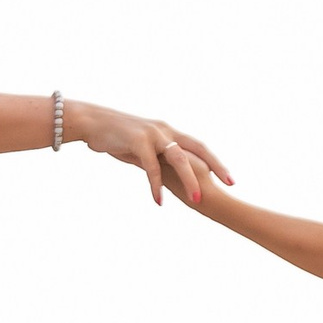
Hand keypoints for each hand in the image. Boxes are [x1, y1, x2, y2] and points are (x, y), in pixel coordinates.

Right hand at [69, 101, 231, 205]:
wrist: (92, 122)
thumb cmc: (116, 137)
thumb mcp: (141, 146)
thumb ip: (155, 156)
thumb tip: (163, 171)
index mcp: (169, 132)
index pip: (199, 147)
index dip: (215, 161)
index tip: (229, 178)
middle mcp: (166, 131)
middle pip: (197, 149)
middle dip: (215, 166)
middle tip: (229, 185)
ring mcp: (153, 135)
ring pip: (178, 158)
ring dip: (189, 180)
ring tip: (196, 200)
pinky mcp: (138, 142)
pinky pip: (151, 167)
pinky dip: (155, 185)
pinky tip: (158, 201)